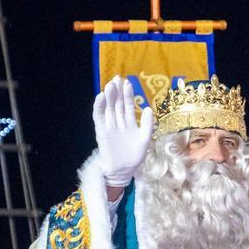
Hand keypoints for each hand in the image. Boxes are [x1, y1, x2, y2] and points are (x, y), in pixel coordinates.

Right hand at [93, 75, 153, 190]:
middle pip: (117, 103)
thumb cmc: (135, 157)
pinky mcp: (101, 131)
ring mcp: (109, 126)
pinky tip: (101, 97)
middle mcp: (118, 122)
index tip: (128, 82)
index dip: (128, 94)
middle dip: (118, 91)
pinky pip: (99, 117)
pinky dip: (99, 107)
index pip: (128, 105)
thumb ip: (148, 124)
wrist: (123, 170)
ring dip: (109, 96)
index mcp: (129, 123)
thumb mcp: (145, 139)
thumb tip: (149, 108)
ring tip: (110, 85)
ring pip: (109, 108)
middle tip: (117, 78)